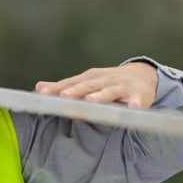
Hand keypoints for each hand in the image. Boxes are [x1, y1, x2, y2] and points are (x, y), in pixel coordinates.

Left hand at [35, 62, 157, 108]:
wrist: (143, 74)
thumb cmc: (107, 82)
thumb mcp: (87, 81)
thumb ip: (64, 86)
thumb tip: (38, 88)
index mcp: (89, 78)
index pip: (70, 84)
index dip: (57, 88)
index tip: (42, 93)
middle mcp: (104, 81)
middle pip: (88, 86)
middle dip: (76, 91)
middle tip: (64, 96)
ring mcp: (121, 87)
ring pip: (110, 92)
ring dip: (101, 96)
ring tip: (91, 100)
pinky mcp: (139, 95)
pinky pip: (137, 100)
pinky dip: (135, 104)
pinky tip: (132, 108)